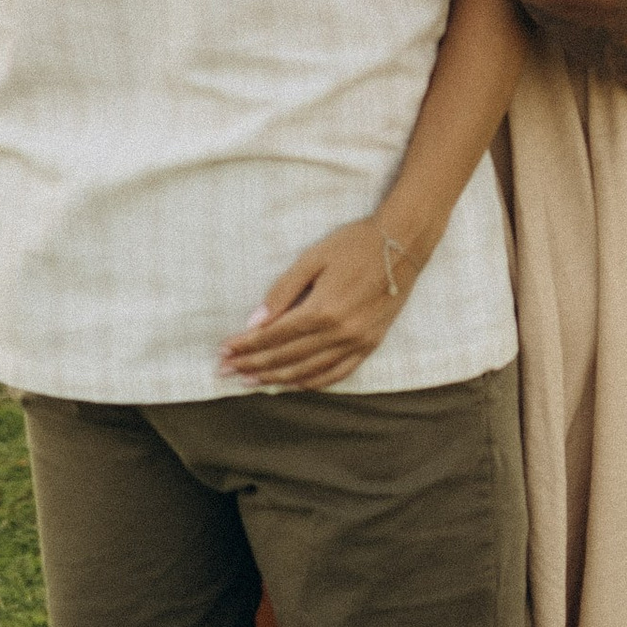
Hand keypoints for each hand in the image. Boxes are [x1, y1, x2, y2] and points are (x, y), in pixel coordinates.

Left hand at [220, 220, 419, 389]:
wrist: (403, 244)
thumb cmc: (355, 244)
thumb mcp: (313, 258)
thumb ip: (283, 291)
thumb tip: (255, 322)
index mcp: (322, 309)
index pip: (273, 336)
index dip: (245, 346)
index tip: (223, 352)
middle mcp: (340, 332)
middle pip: (286, 357)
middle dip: (252, 365)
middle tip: (225, 371)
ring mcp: (357, 342)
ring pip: (308, 371)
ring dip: (275, 378)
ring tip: (250, 380)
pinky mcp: (370, 345)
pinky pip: (336, 374)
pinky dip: (311, 382)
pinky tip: (292, 383)